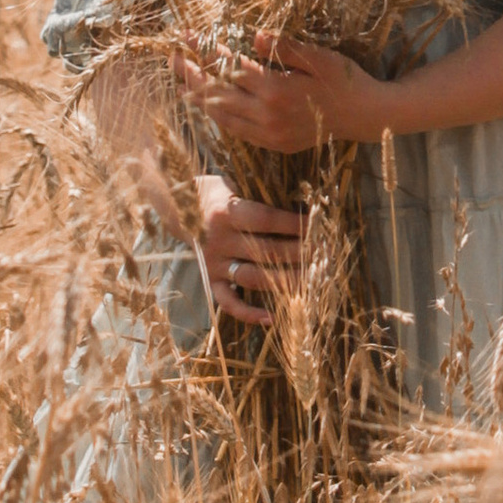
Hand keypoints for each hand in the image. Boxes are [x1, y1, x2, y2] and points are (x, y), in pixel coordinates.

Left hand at [179, 41, 395, 155]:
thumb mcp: (320, 57)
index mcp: (276, 91)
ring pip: (222, 117)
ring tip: (180, 81)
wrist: (367, 117)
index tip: (187, 35)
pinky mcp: (274, 144)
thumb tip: (255, 36)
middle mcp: (267, 116)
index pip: (229, 67)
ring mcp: (269, 134)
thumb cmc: (346, 80)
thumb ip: (286, 47)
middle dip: (191, 73)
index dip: (205, 50)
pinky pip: (237, 132)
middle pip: (217, 94)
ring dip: (199, 97)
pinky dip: (218, 117)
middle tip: (172, 56)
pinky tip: (209, 107)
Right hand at [193, 171, 307, 325]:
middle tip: (324, 255)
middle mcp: (219, 240)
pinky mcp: (211, 280)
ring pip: (253, 278)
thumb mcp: (233, 184)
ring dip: (284, 281)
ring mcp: (215, 263)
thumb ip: (259, 195)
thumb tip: (303, 198)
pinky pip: (228, 302)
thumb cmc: (218, 193)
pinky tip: (272, 318)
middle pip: (265, 250)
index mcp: (226, 212)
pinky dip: (248, 313)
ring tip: (312, 283)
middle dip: (298, 253)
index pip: (266, 220)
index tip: (317, 224)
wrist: (178, 208)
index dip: (293, 223)